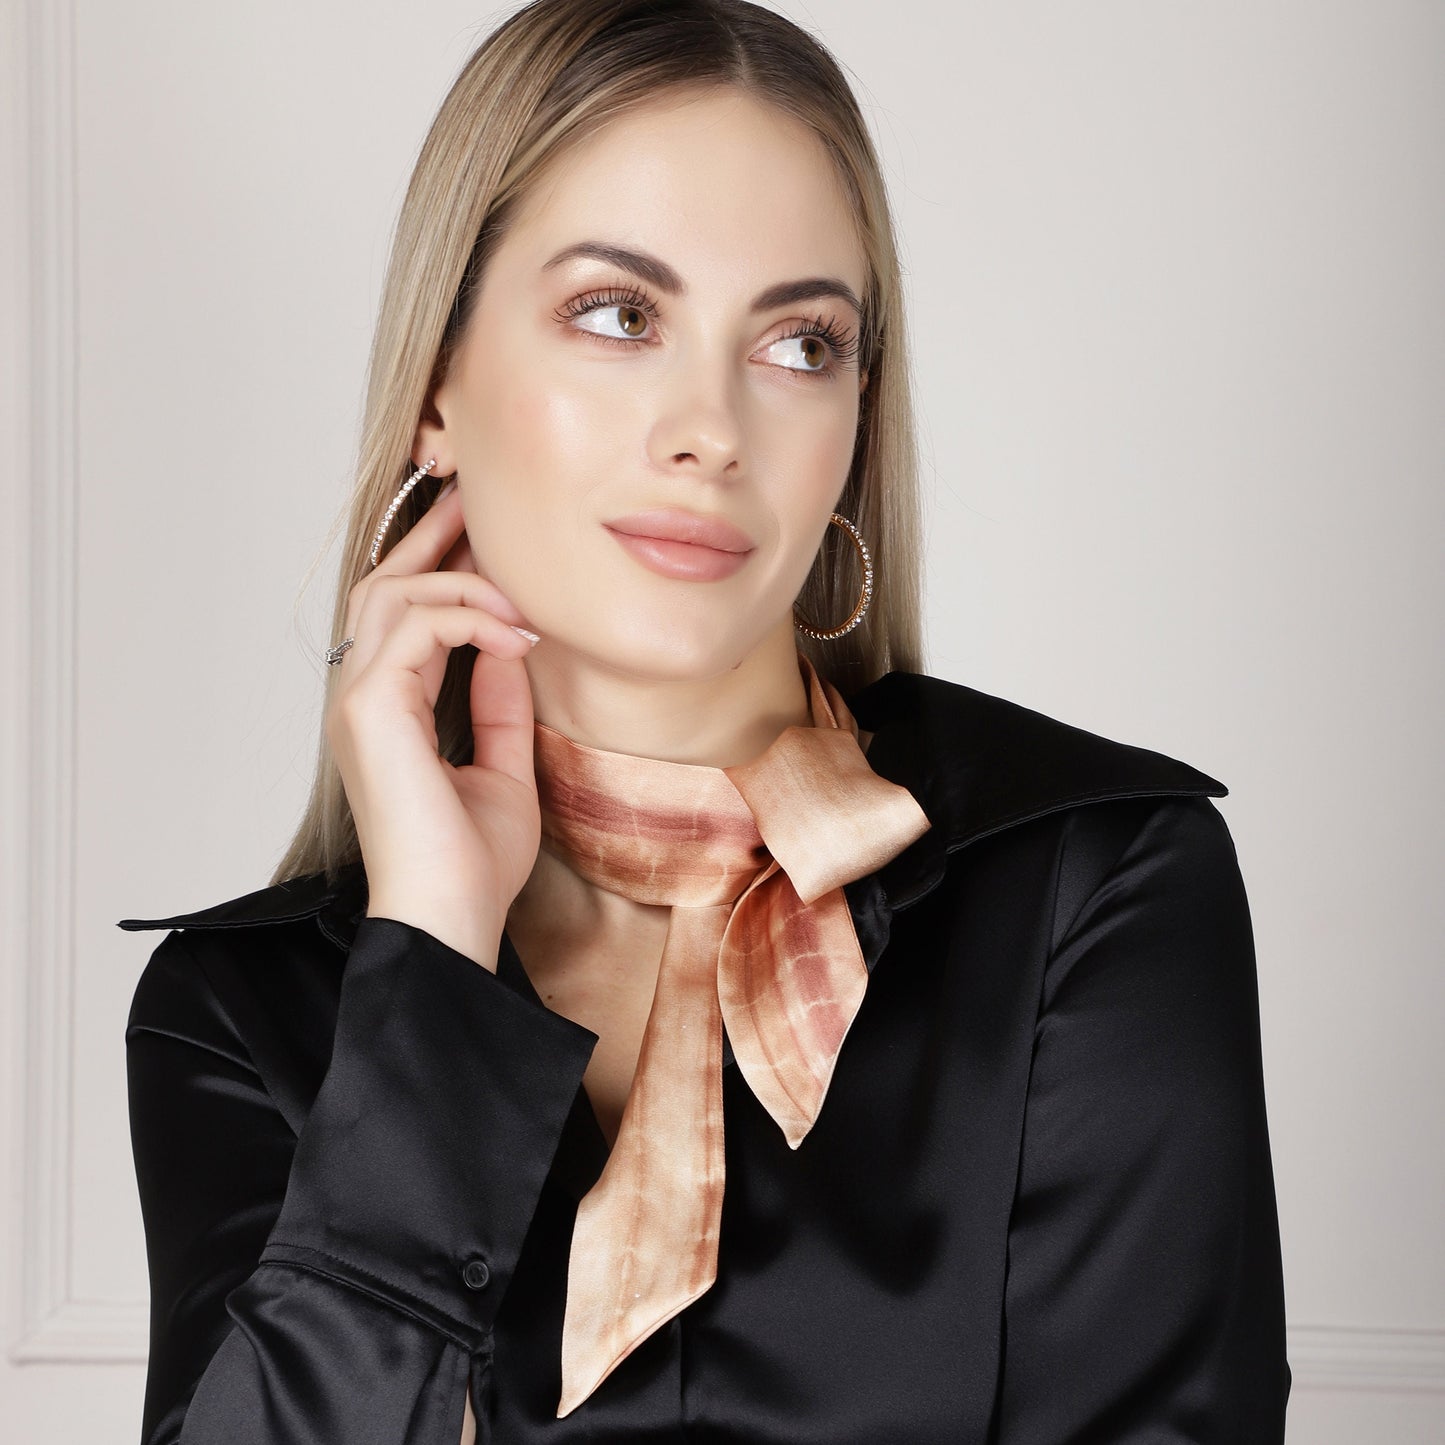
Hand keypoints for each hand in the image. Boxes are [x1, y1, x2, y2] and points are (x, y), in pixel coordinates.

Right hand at [324, 480, 541, 967]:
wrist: (452, 918)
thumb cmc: (473, 863)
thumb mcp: (502, 766)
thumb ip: (499, 703)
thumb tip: (515, 644)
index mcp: (387, 712)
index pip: (399, 616)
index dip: (438, 564)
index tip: (485, 532)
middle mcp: (361, 698)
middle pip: (383, 586)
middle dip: (433, 538)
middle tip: (479, 501)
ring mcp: (358, 701)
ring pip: (392, 593)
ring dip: (462, 580)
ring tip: (521, 597)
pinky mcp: (370, 708)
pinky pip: (416, 625)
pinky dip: (470, 617)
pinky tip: (519, 639)